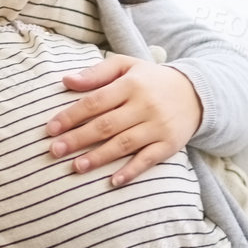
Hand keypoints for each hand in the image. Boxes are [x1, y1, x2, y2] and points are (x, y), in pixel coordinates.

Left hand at [45, 54, 203, 186]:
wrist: (196, 93)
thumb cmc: (151, 80)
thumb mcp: (127, 66)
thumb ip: (97, 73)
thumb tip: (66, 81)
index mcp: (131, 84)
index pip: (95, 101)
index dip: (71, 116)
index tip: (51, 129)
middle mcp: (145, 105)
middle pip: (106, 125)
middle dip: (78, 139)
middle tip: (54, 151)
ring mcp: (158, 126)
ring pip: (124, 144)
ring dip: (99, 157)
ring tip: (76, 167)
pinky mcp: (169, 144)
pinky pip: (148, 160)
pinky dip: (131, 171)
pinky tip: (113, 181)